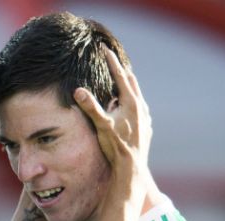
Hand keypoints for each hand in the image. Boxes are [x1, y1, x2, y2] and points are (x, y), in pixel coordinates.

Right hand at [73, 46, 151, 172]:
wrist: (131, 167)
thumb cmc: (116, 146)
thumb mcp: (101, 125)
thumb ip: (90, 107)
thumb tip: (78, 91)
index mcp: (131, 102)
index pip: (120, 75)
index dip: (111, 62)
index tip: (105, 49)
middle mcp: (141, 107)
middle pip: (131, 82)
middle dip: (122, 70)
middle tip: (114, 60)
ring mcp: (145, 118)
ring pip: (137, 95)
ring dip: (129, 86)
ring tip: (123, 80)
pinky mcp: (146, 128)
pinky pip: (140, 109)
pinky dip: (133, 102)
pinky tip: (131, 106)